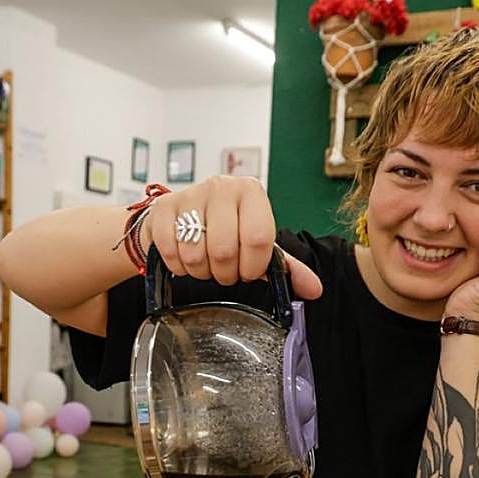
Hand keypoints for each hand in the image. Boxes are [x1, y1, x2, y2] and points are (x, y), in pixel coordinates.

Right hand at [144, 176, 322, 299]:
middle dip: (224, 272)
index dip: (252, 265)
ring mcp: (190, 195)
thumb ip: (286, 267)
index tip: (247, 269)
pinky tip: (184, 256)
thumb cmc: (225, 229)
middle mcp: (222, 186)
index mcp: (251, 191)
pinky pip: (170, 251)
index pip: (258, 238)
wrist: (183, 215)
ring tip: (205, 262)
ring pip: (195, 254)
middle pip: (224, 250)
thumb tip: (315, 290)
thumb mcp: (257, 244)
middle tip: (224, 269)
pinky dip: (178, 265)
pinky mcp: (163, 208)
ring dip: (200, 270)